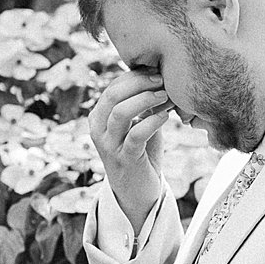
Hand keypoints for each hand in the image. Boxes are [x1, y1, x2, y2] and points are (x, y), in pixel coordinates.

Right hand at [89, 70, 172, 228]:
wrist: (138, 192)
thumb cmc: (141, 153)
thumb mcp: (138, 124)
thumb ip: (141, 103)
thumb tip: (158, 75)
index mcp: (99, 116)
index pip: (113, 87)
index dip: (135, 76)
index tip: (157, 71)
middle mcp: (98, 129)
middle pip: (114, 95)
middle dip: (140, 83)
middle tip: (162, 79)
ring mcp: (109, 145)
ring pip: (121, 112)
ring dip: (146, 100)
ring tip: (166, 96)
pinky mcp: (125, 159)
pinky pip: (136, 134)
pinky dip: (152, 121)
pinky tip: (166, 117)